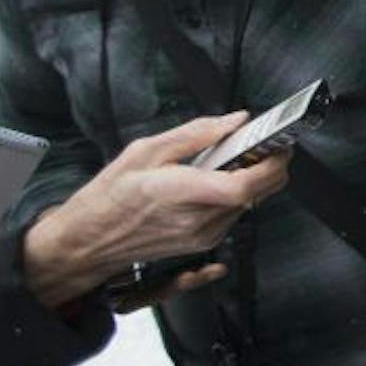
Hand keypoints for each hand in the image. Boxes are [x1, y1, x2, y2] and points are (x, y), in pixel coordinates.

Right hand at [20, 112, 292, 309]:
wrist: (87, 242)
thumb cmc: (109, 196)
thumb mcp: (145, 151)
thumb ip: (196, 134)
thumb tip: (235, 121)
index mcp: (180, 192)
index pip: (244, 185)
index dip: (271, 164)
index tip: (277, 144)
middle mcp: (197, 220)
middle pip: (257, 193)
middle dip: (270, 166)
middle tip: (263, 144)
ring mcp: (203, 236)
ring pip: (250, 204)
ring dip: (252, 180)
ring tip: (233, 161)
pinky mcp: (204, 243)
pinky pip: (236, 214)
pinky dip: (237, 195)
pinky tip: (218, 182)